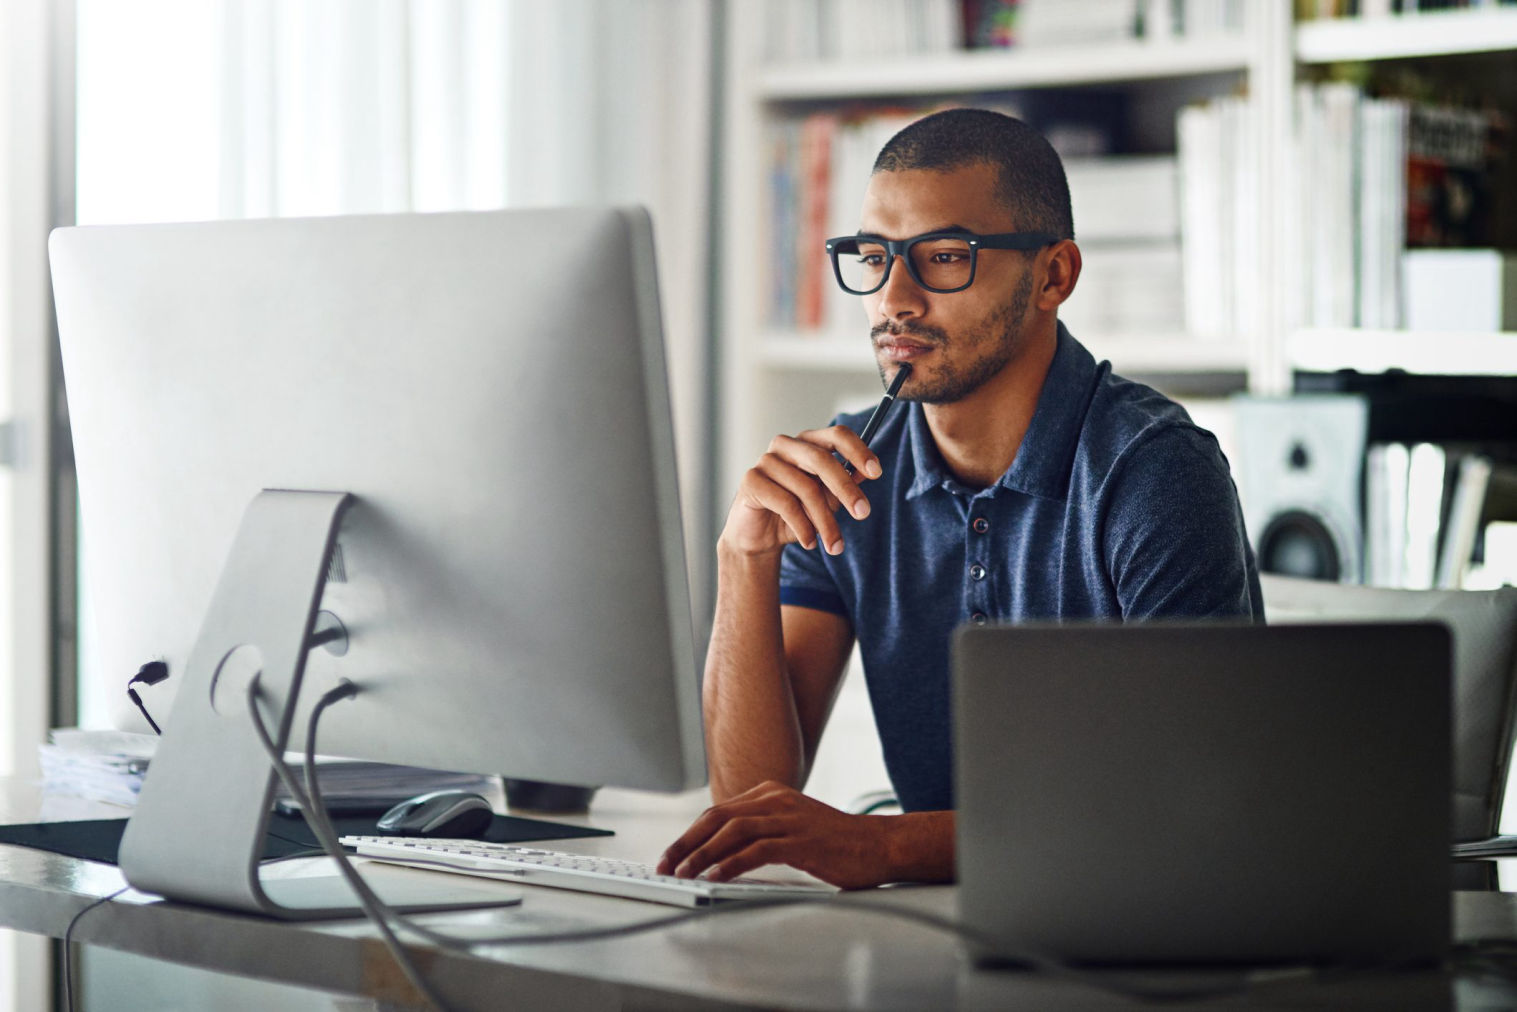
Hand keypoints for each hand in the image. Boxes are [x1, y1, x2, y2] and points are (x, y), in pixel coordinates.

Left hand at [656, 781, 894, 889]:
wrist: (880, 845)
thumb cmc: (835, 842)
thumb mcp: (791, 828)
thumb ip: (760, 833)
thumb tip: (720, 856)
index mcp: (770, 795)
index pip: (717, 812)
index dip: (689, 835)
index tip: (670, 856)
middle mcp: (775, 801)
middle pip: (716, 817)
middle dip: (685, 843)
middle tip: (664, 865)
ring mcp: (789, 819)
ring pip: (731, 832)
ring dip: (701, 854)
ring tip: (682, 874)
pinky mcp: (801, 841)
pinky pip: (757, 850)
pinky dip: (731, 864)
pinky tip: (715, 877)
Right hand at [720, 427, 881, 557]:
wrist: (759, 537)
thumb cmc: (796, 514)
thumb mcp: (827, 501)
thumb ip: (844, 485)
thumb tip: (864, 474)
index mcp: (808, 443)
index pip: (837, 435)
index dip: (858, 451)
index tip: (876, 473)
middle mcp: (786, 445)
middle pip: (822, 459)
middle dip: (846, 489)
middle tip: (863, 513)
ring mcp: (766, 461)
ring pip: (806, 488)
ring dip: (825, 522)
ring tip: (835, 546)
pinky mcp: (751, 481)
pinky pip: (786, 503)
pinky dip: (803, 527)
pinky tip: (810, 542)